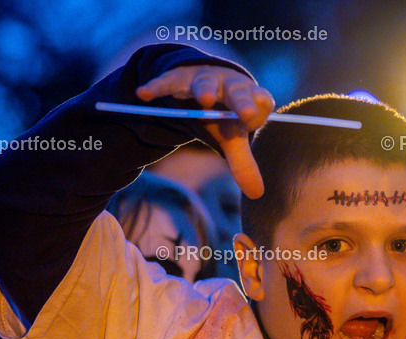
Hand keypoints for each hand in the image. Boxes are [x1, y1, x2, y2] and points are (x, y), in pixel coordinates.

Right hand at [136, 65, 274, 198]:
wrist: (204, 86)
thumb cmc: (225, 115)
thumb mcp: (232, 138)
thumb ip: (243, 163)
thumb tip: (256, 194)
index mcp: (251, 98)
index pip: (262, 100)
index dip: (259, 107)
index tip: (252, 117)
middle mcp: (231, 85)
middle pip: (238, 92)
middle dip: (241, 101)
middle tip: (246, 113)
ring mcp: (206, 79)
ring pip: (206, 83)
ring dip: (205, 90)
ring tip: (205, 100)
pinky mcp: (181, 76)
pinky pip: (169, 81)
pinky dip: (157, 87)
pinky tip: (143, 94)